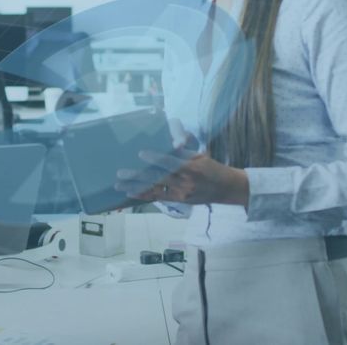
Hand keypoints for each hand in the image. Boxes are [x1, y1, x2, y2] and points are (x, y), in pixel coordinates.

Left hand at [115, 148, 248, 206]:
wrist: (226, 189)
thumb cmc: (212, 168)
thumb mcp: (200, 156)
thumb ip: (182, 152)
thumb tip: (168, 145)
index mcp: (192, 168)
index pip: (171, 162)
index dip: (155, 158)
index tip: (140, 153)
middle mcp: (185, 182)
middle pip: (158, 178)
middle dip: (138, 176)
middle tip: (120, 173)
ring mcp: (182, 194)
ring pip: (155, 190)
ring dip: (136, 188)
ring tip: (120, 185)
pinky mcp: (179, 201)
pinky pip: (159, 198)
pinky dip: (144, 195)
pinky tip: (131, 193)